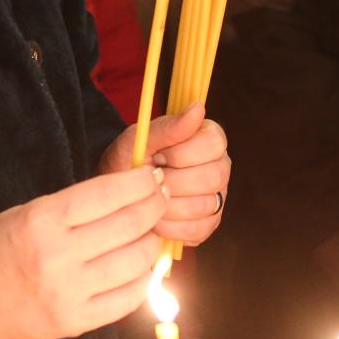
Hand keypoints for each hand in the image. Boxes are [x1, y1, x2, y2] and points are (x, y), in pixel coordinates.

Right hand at [0, 165, 167, 338]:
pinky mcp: (76, 321)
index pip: (109, 193)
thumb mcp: (31, 211)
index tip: (153, 179)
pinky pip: (128, 299)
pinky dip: (142, 280)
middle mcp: (58, 254)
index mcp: (44, 219)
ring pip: (136, 262)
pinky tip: (139, 268)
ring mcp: (69, 291)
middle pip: (129, 224)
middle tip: (160, 200)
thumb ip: (78, 205)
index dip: (140, 183)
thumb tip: (133, 194)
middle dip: (154, 207)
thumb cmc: (0, 246)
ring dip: (151, 243)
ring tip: (148, 235)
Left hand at [102, 103, 229, 244]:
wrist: (119, 192)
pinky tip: (156, 217)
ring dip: (169, 204)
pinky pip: (197, 230)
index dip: (181, 153)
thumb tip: (198, 108)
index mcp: (208, 139)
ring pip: (204, 205)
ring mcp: (217, 197)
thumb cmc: (129, 160)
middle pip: (212, 176)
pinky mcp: (208, 224)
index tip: (158, 156)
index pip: (213, 143)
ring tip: (151, 197)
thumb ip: (168, 127)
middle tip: (152, 179)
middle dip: (173, 181)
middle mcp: (220, 167)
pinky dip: (170, 227)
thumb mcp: (139, 139)